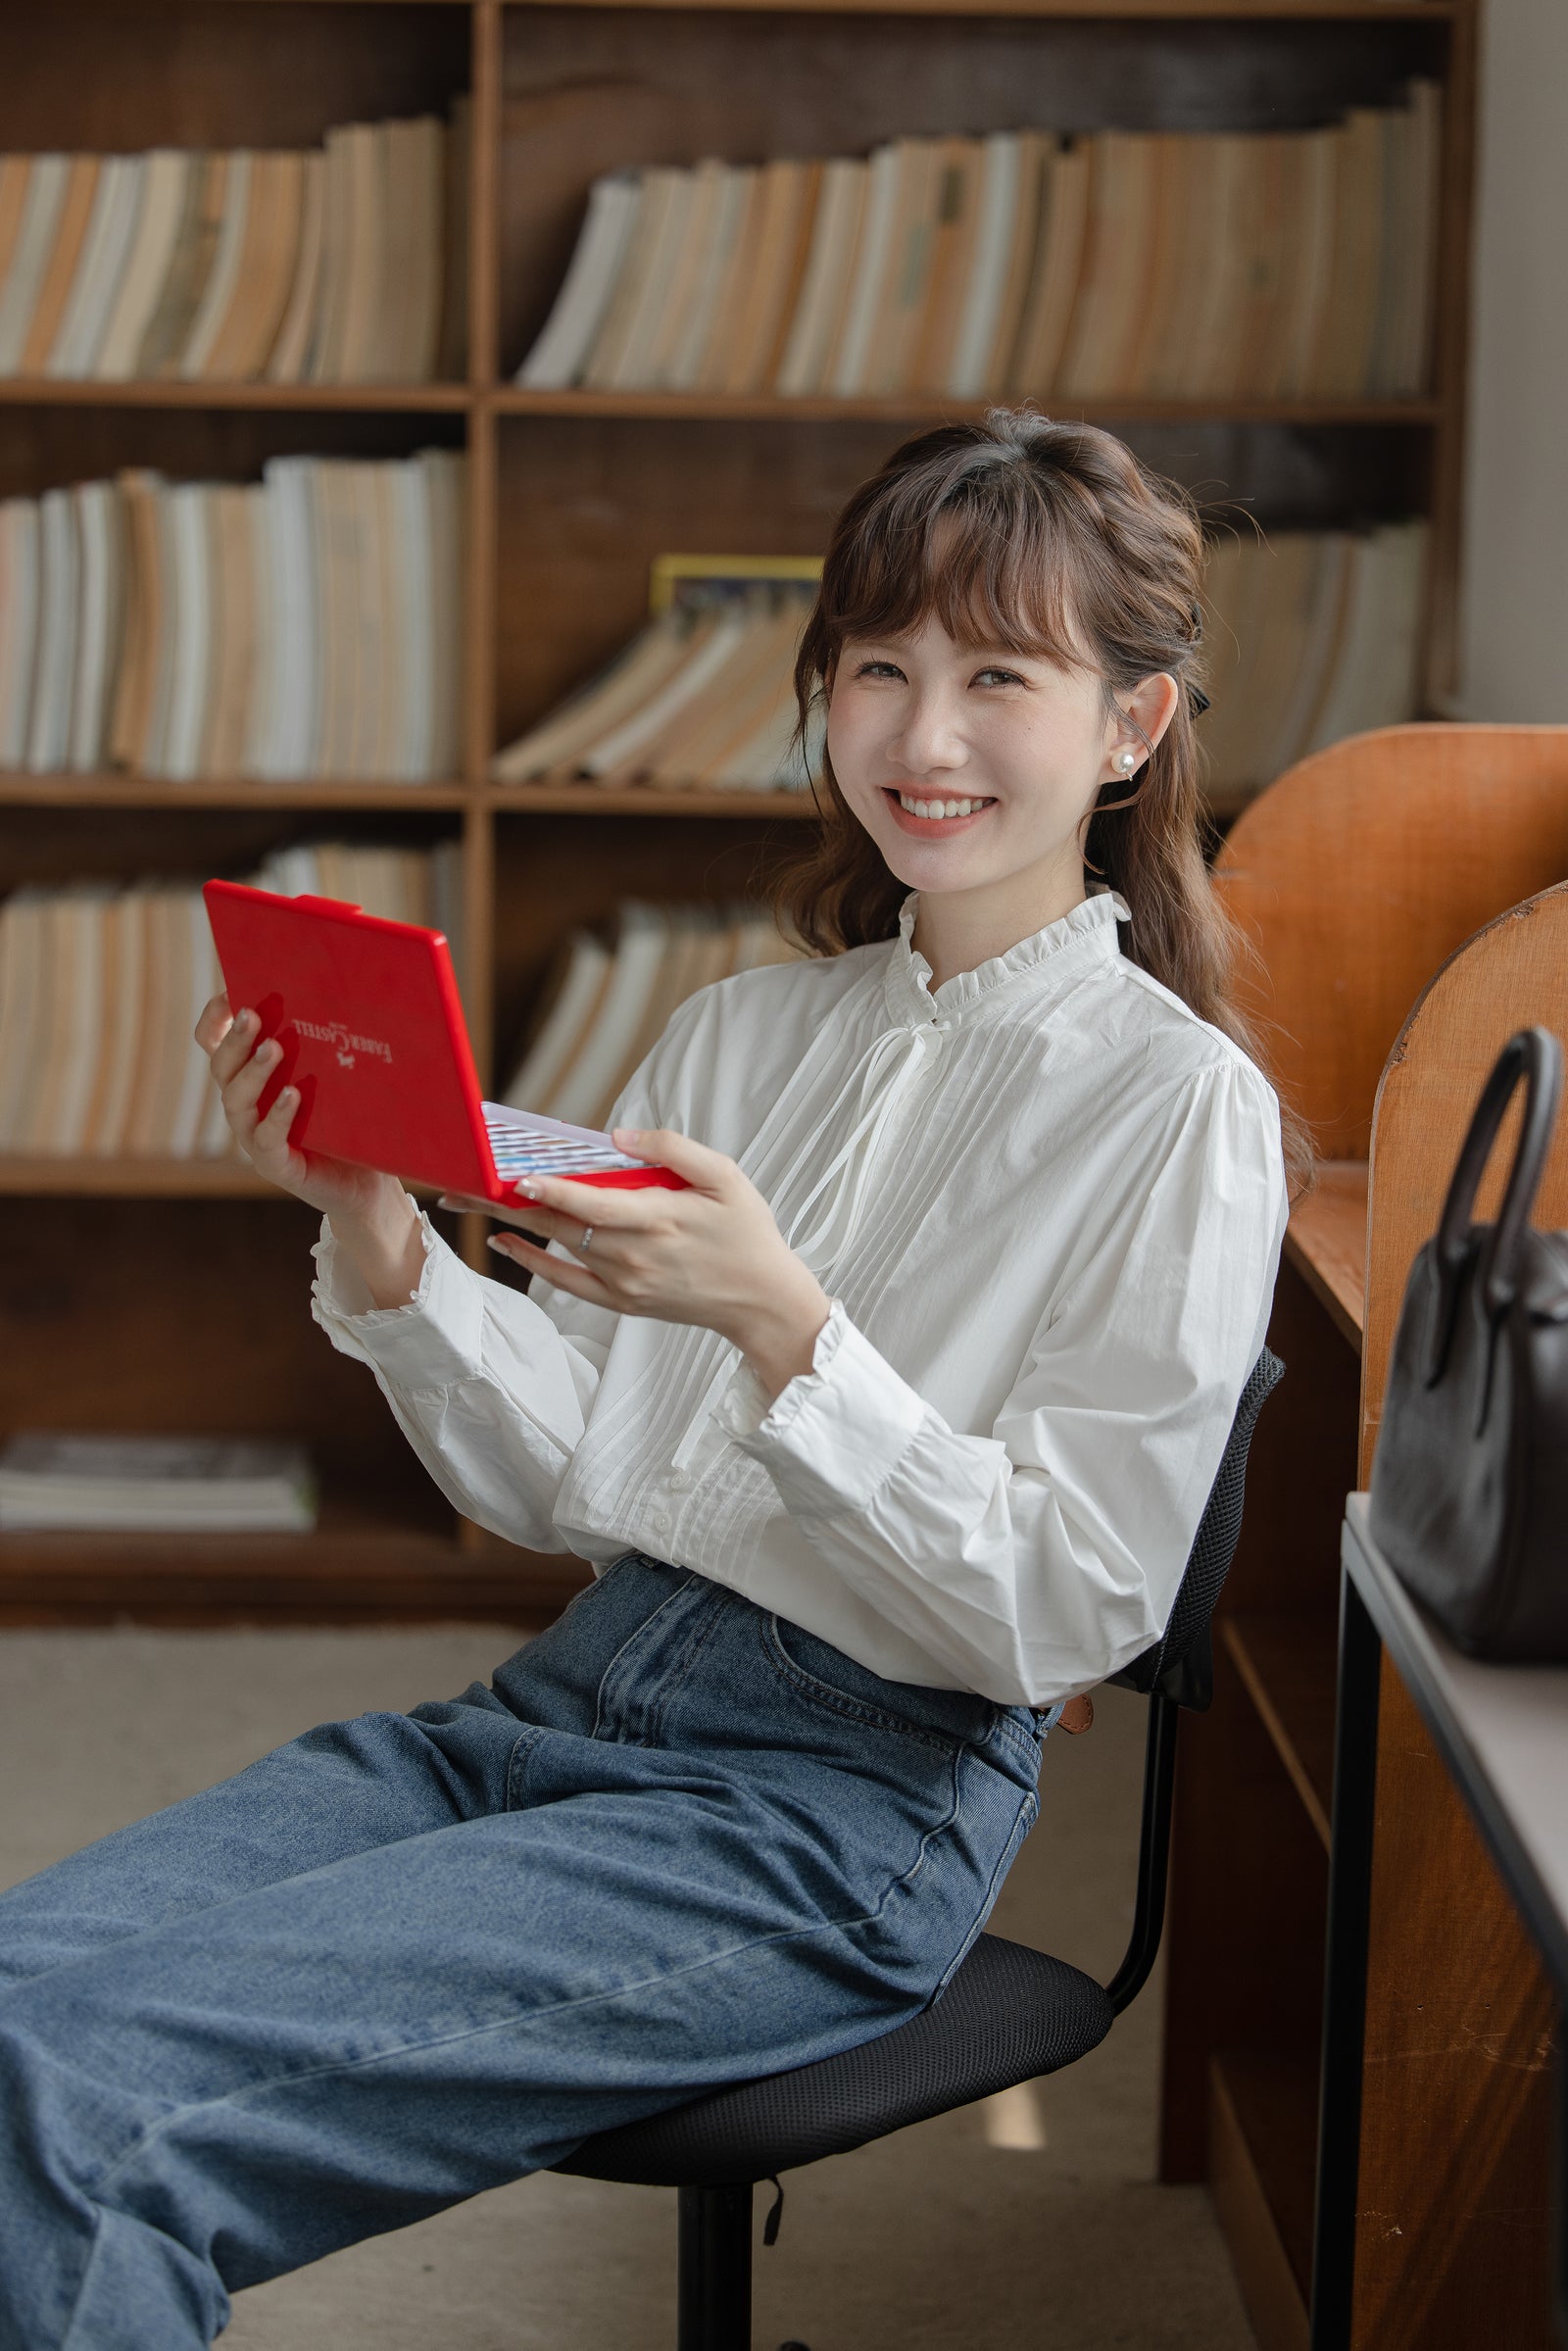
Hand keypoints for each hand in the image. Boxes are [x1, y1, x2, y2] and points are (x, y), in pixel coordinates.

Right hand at [195, 993, 423, 1305]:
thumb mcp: (334, 1079)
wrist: (367, 1185)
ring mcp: (255, 1137)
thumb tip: (348, 992)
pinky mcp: (276, 1165)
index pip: (216, 1046)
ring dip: (253, 1072)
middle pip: (222, 1068)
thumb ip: (325, 1046)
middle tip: (253, 1014)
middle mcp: (245, 1107)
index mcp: (252, 1080)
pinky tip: (294, 1095)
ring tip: (274, 1048)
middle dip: (235, 1039)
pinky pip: (266, 1140)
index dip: (214, 1021)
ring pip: (237, 1101)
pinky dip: (278, 1116)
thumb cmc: (349, 1124)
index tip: (227, 994)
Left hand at [442, 1126, 832, 1403]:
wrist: (762, 1302)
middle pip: (559, 1222)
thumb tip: (618, 1137)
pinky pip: (565, 1282)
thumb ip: (673, 1149)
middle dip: (508, 1199)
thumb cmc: (748, 1233)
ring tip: (470, 1200)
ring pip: (557, 1246)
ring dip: (513, 1222)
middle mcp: (633, 1255)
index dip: (550, 1188)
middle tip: (463, 1180)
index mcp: (659, 1219)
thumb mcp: (727, 1178)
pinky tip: (506, 1241)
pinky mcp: (621, 1302)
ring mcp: (624, 1282)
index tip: (514, 1175)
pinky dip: (532, 1262)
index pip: (591, 1202)